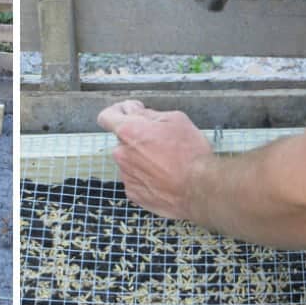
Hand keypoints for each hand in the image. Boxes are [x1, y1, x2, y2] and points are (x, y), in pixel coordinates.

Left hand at [97, 100, 211, 219]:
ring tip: (166, 162)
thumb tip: (135, 111)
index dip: (118, 112)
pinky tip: (163, 177)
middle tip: (160, 141)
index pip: (106, 117)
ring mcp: (126, 175)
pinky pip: (135, 179)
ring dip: (141, 158)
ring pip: (129, 161)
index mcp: (129, 132)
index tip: (130, 113)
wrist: (199, 189)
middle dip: (137, 137)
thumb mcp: (175, 120)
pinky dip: (145, 176)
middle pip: (122, 140)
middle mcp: (122, 154)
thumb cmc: (190, 153)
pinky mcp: (133, 193)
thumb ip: (148, 113)